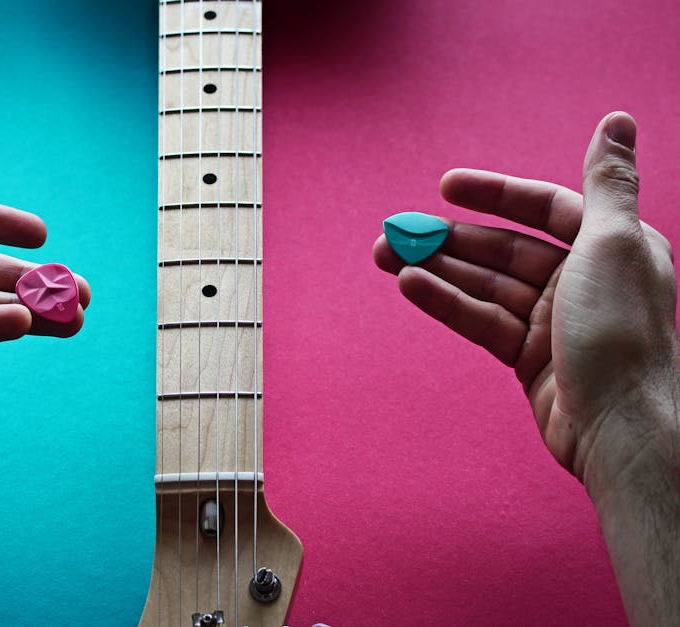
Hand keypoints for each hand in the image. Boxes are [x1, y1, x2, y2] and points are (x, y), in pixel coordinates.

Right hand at [374, 112, 678, 488]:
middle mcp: (582, 280)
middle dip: (448, 239)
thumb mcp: (615, 243)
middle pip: (504, 250)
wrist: (621, 430)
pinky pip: (481, 320)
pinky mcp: (528, 357)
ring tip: (385, 257)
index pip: (545, 208)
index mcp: (611, 246)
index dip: (495, 194)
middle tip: (394, 230)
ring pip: (484, 286)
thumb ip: (607, 181)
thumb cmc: (622, 333)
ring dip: (435, 270)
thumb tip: (616, 119)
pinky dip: (446, 302)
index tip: (446, 186)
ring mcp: (553, 321)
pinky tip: (411, 287)